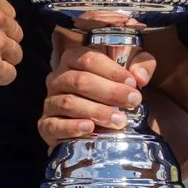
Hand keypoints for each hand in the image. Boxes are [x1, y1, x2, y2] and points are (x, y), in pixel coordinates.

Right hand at [39, 42, 154, 146]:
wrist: (100, 125)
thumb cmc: (114, 93)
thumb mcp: (131, 75)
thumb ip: (141, 66)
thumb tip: (140, 76)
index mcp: (74, 59)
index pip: (89, 59)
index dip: (112, 71)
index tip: (133, 83)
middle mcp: (58, 79)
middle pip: (80, 81)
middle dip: (109, 92)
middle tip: (133, 102)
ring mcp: (50, 102)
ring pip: (69, 103)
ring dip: (96, 111)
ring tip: (119, 120)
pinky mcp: (46, 125)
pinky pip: (54, 125)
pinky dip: (71, 127)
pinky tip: (90, 128)